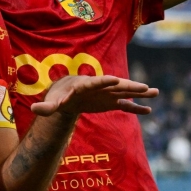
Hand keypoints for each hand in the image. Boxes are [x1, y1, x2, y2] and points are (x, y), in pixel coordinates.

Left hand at [30, 75, 158, 116]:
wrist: (65, 94)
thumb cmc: (58, 95)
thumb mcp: (52, 102)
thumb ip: (46, 107)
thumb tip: (33, 109)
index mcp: (85, 85)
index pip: (96, 82)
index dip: (105, 81)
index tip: (116, 80)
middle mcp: (100, 87)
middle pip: (116, 85)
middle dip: (130, 86)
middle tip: (145, 87)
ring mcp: (107, 94)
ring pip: (125, 93)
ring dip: (139, 93)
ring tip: (156, 92)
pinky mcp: (110, 102)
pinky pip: (125, 105)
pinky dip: (136, 108)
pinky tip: (149, 111)